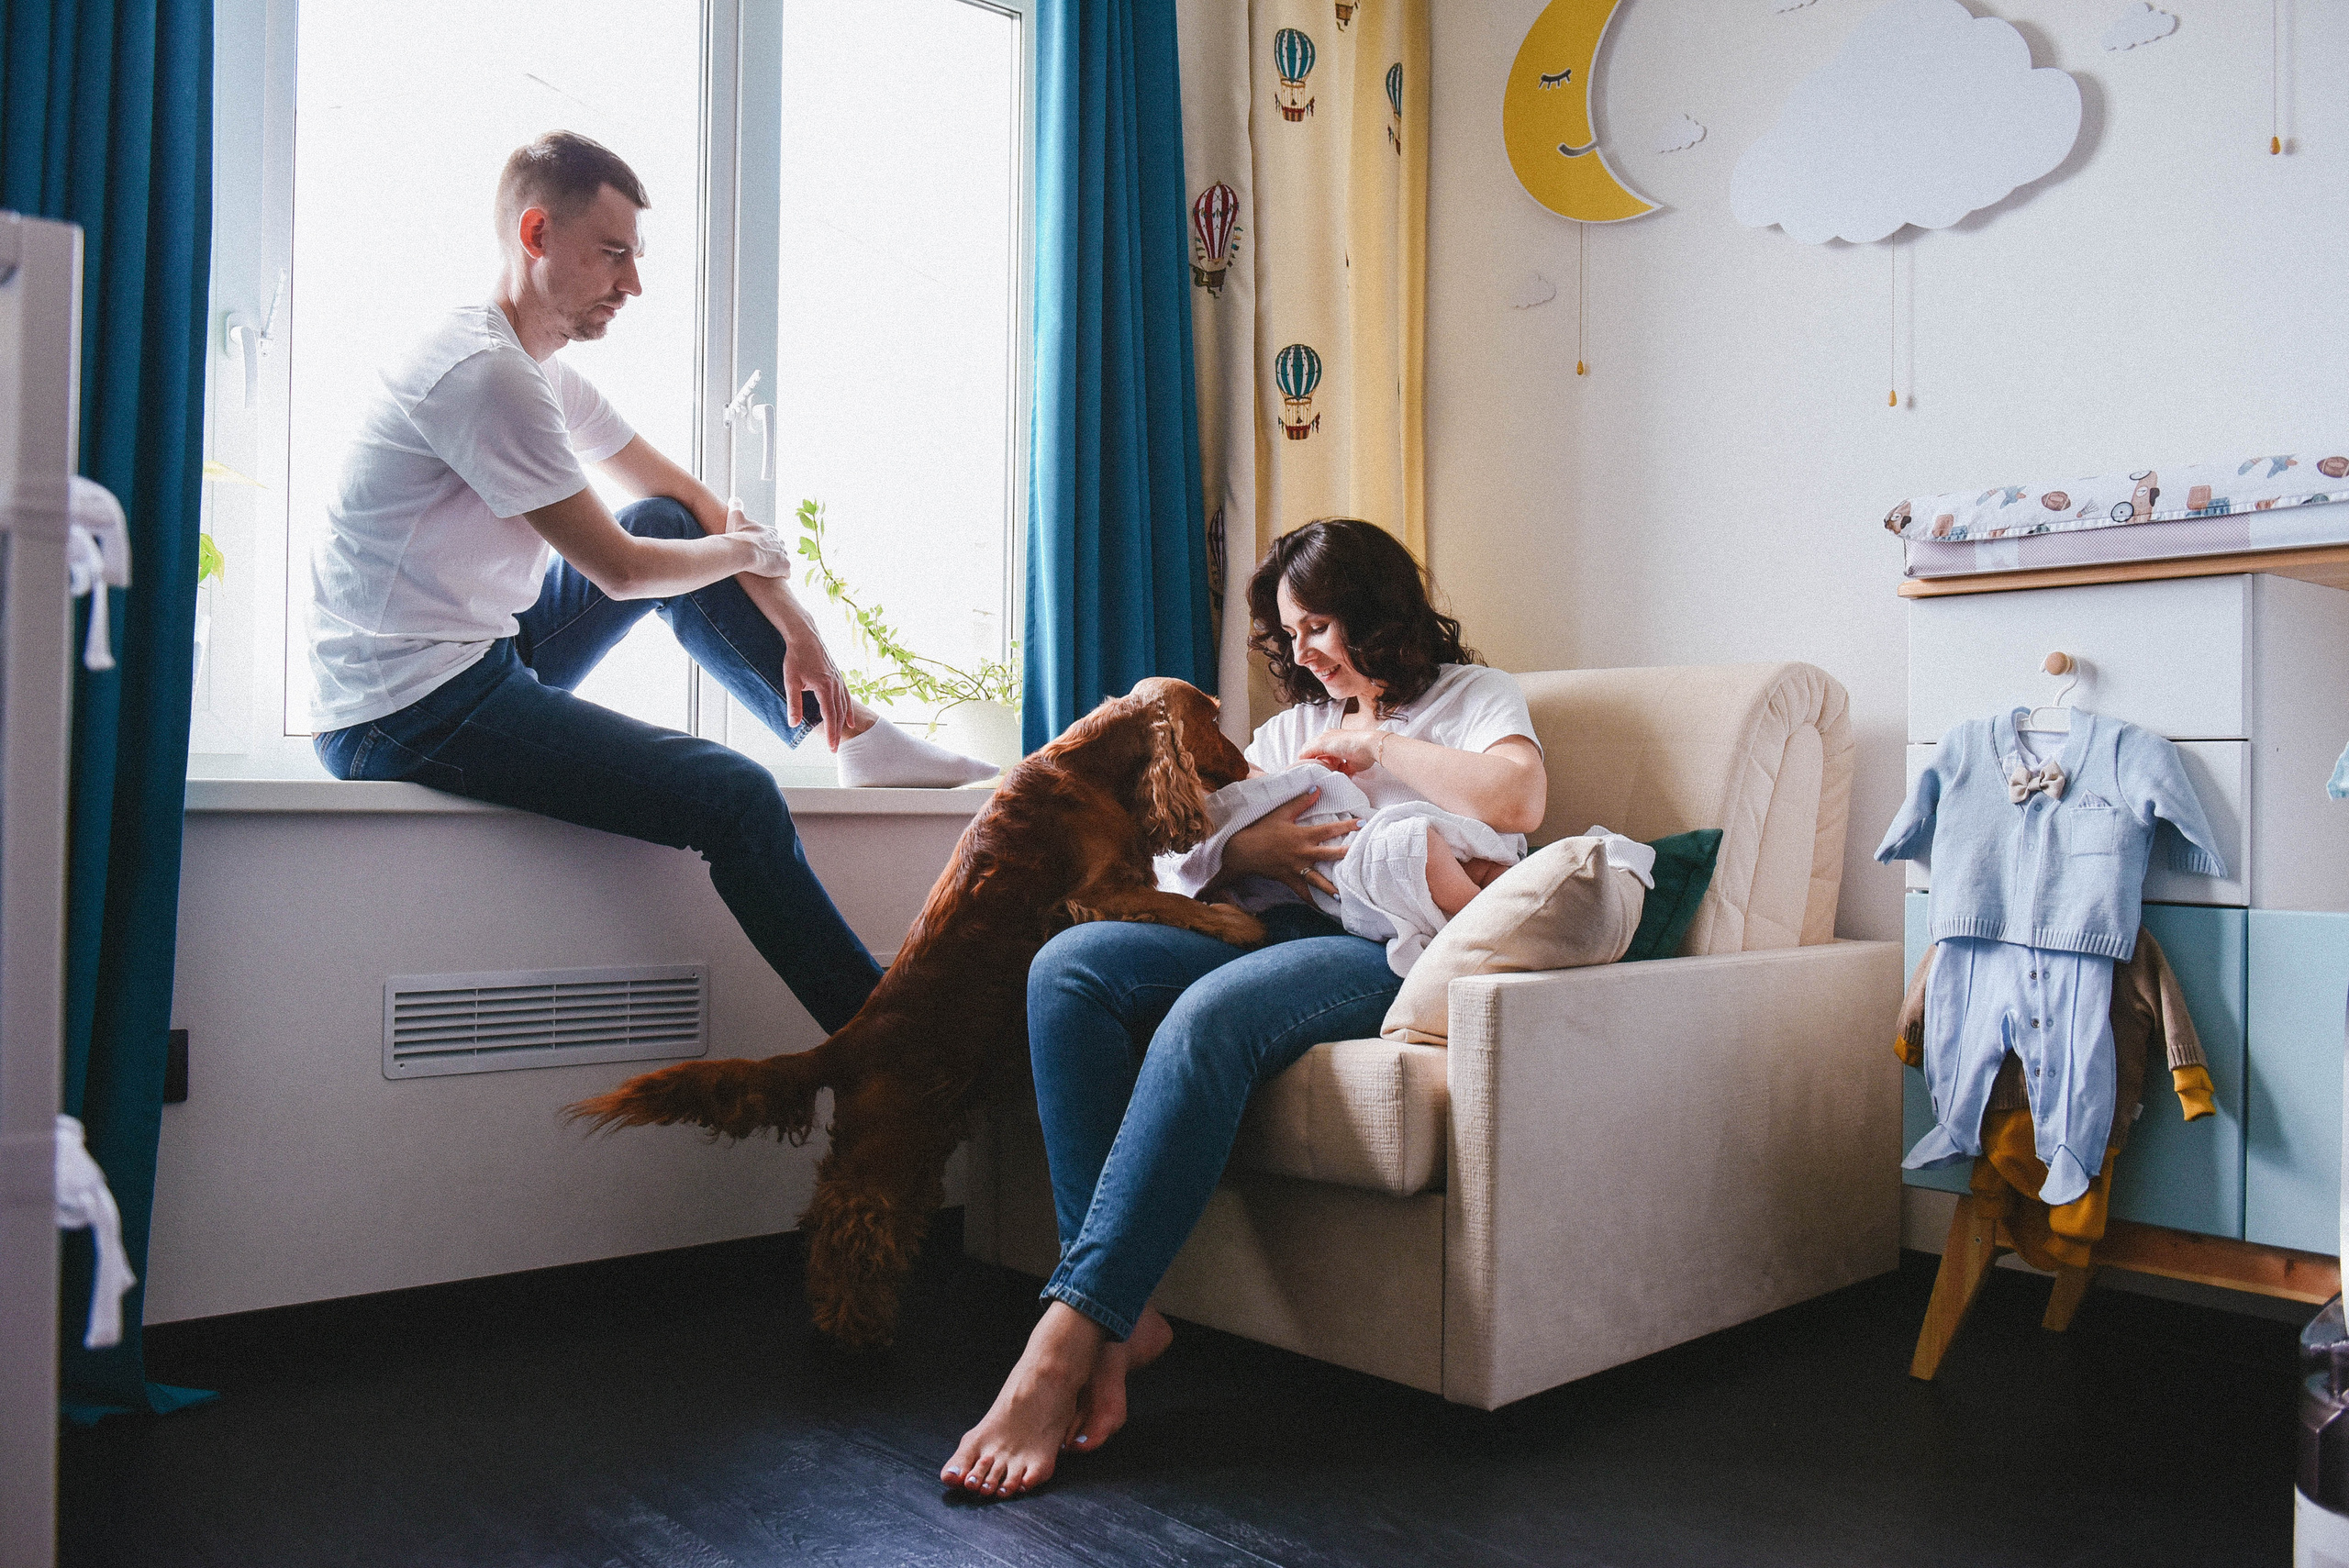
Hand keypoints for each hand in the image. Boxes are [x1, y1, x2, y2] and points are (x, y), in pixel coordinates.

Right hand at [725, 499, 792, 578]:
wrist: (743, 550)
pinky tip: (774, 578)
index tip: (757, 548)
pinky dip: (782, 575)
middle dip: (772, 554)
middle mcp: (780, 541)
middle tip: (761, 561)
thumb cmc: (739, 535)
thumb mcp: (736, 517)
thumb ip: (736, 506)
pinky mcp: (785, 566)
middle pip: (779, 548)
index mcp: (771, 531)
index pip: (772, 536)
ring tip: (767, 571)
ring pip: (783, 560)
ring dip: (777, 565)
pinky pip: (787, 573)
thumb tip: (734, 498)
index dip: (764, 543)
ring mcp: (784, 554)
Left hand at [779, 624, 852, 750]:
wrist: (805, 636)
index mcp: (825, 687)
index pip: (830, 716)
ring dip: (843, 723)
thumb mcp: (791, 681)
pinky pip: (846, 697)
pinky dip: (848, 709)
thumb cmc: (796, 658)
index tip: (831, 746)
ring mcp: (839, 681)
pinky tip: (849, 718)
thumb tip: (793, 724)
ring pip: (844, 706)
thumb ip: (794, 703)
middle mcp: (836, 685)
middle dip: (837, 732)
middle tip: (835, 748)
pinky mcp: (838, 677)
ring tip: (842, 736)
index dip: (831, 733)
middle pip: (839, 714)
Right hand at [1217, 788, 1354, 899]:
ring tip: (1344, 894)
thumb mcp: (1281, 813)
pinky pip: (1303, 892)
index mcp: (1303, 835)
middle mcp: (1302, 853)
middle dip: (1345, 855)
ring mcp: (1296, 868)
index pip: (1329, 829)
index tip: (1362, 823)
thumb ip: (1301, 802)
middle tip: (1361, 857)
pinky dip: (1313, 900)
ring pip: (1317, 879)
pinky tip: (1324, 908)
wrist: (1243, 850)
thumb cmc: (1262, 829)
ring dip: (1331, 887)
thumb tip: (1317, 788)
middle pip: (1329, 855)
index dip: (1347, 825)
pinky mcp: (1289, 879)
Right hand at [1298, 725, 1384, 776]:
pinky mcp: (1350, 766)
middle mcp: (1333, 746)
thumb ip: (1308, 750)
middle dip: (1317, 766)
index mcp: (1325, 738)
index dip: (1306, 758)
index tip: (1303, 768)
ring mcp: (1341, 756)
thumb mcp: (1322, 743)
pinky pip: (1339, 773)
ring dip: (1326, 771)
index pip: (1310, 749)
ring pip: (1328, 767)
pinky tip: (1334, 778)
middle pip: (1319, 759)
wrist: (1369, 748)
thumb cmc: (1346, 742)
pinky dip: (1337, 776)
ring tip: (1325, 775)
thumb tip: (1299, 758)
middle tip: (1314, 773)